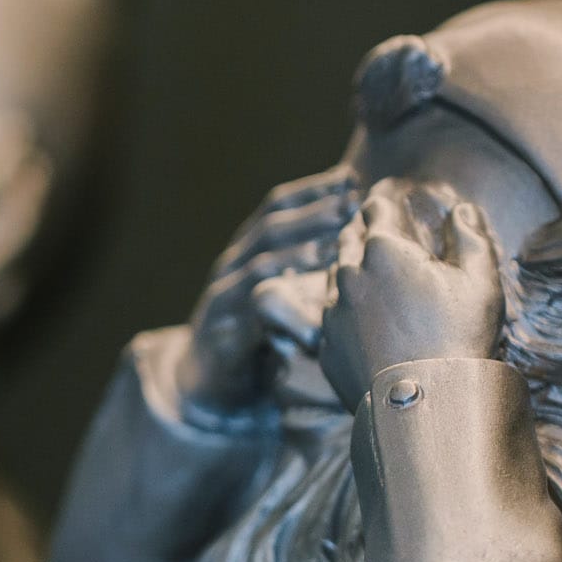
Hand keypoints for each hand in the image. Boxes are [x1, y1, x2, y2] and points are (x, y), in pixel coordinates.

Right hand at [177, 168, 358, 415]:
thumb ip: (305, 269)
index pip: (278, 207)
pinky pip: (249, 317)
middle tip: (351, 204)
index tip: (350, 178)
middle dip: (312, 214)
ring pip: (260, 266)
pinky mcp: (221, 334)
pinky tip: (304, 305)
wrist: (205, 384)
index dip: (313, 190)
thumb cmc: (255, 335)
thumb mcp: (279, 296)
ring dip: (298, 255)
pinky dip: (277, 307)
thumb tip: (355, 240)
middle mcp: (231, 267)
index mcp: (247, 250)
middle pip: (271, 228)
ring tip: (334, 247)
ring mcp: (223, 299)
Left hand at [318, 178, 503, 406]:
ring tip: (371, 273)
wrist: (426, 406)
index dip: (387, 201)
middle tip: (379, 232)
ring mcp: (333, 312)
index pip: (377, 207)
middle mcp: (349, 274)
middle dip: (364, 230)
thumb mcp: (480, 282)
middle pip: (349, 237)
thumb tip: (462, 211)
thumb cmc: (458, 339)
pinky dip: (346, 310)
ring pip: (336, 275)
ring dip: (352, 268)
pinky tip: (364, 319)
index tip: (392, 200)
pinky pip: (332, 317)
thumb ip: (469, 238)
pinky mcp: (326, 346)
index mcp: (384, 249)